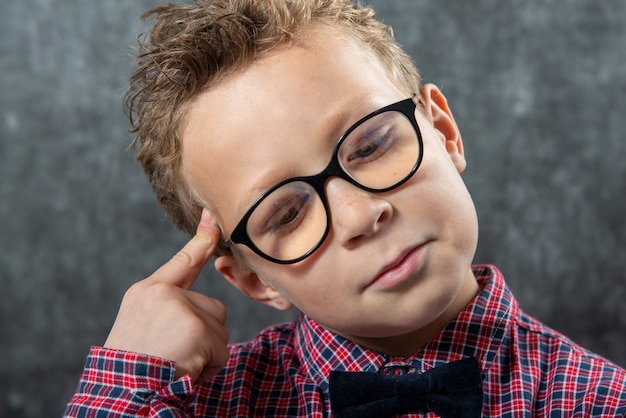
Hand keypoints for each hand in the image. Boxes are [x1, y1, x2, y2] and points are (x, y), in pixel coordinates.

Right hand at [104, 209, 228, 381]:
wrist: (122, 392)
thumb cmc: (132, 365)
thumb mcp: (141, 325)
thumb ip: (170, 307)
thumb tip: (205, 308)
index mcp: (149, 291)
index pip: (183, 261)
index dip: (202, 239)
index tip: (215, 217)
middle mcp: (164, 294)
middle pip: (213, 308)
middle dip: (203, 335)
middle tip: (174, 352)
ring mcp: (181, 309)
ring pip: (220, 330)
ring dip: (206, 352)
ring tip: (176, 361)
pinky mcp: (197, 329)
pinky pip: (221, 350)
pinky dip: (210, 367)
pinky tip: (186, 370)